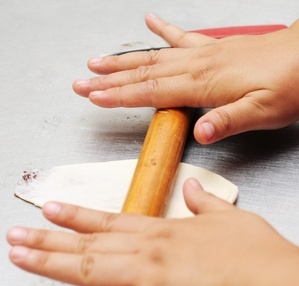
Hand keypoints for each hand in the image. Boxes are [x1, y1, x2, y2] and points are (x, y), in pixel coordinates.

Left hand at [6, 179, 293, 285]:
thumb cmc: (253, 253)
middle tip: (16, 232)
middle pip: (87, 243)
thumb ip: (206, 203)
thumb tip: (194, 188)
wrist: (266, 282)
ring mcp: (145, 276)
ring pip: (85, 267)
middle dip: (48, 237)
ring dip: (48, 261)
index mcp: (163, 231)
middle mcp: (146, 250)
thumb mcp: (231, 218)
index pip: (110, 219)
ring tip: (19, 255)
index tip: (52, 207)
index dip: (77, 215)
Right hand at [73, 14, 298, 143]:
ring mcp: (206, 55)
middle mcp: (199, 66)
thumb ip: (228, 121)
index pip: (152, 92)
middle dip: (110, 79)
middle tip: (82, 81)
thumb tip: (200, 133)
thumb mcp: (263, 112)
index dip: (120, 96)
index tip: (94, 97)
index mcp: (204, 84)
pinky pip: (183, 38)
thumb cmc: (290, 85)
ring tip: (99, 60)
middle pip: (145, 73)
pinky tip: (150, 24)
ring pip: (156, 57)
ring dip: (124, 60)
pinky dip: (163, 32)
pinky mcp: (216, 50)